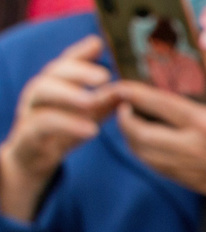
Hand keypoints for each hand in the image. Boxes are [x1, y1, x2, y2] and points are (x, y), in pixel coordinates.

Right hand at [0, 35, 112, 222]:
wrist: (30, 162)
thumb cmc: (59, 134)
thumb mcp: (83, 115)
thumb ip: (101, 101)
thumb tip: (126, 87)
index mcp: (52, 87)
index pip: (64, 63)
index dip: (79, 53)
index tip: (98, 44)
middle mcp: (38, 95)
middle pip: (52, 73)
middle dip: (77, 71)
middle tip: (105, 75)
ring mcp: (30, 112)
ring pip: (42, 94)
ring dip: (69, 94)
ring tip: (94, 100)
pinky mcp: (29, 135)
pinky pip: (44, 125)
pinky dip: (67, 125)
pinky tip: (90, 129)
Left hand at [116, 65, 205, 228]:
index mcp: (205, 124)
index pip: (159, 104)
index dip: (133, 94)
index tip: (120, 86)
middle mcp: (192, 146)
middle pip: (141, 132)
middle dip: (123, 117)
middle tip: (122, 105)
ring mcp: (185, 165)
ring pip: (141, 150)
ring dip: (128, 135)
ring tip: (128, 120)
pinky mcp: (181, 178)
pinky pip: (150, 164)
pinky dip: (139, 150)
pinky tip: (141, 140)